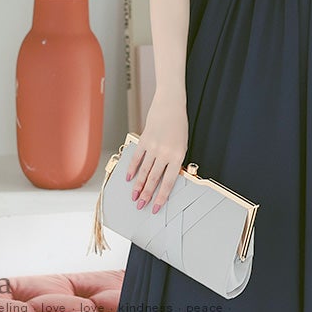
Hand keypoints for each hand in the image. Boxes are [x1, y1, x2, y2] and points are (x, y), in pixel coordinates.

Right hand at [125, 92, 188, 215]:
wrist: (171, 104)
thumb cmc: (179, 124)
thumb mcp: (182, 145)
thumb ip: (174, 161)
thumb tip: (164, 178)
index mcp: (178, 156)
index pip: (168, 182)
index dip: (161, 197)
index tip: (155, 207)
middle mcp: (165, 153)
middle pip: (153, 179)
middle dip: (147, 195)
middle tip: (141, 206)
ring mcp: (153, 146)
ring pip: (143, 171)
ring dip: (138, 186)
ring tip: (134, 197)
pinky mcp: (144, 140)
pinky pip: (137, 158)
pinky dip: (132, 169)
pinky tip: (129, 178)